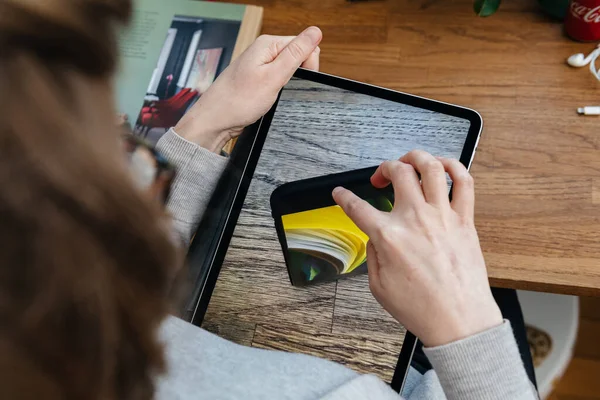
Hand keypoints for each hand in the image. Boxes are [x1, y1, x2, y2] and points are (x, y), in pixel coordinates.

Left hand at [175, 26, 321, 152]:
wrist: (216, 119)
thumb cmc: (238, 101)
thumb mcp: (274, 77)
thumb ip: (296, 53)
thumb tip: (315, 32)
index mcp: (268, 44)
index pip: (304, 44)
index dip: (308, 64)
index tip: (294, 80)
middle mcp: (264, 51)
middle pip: (298, 56)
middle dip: (298, 75)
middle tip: (282, 88)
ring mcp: (261, 65)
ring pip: (290, 70)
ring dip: (288, 84)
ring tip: (272, 93)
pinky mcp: (259, 78)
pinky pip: (279, 80)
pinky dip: (280, 90)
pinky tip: (270, 97)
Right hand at [332, 150, 501, 346]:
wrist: (459, 320)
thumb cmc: (422, 308)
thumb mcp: (378, 286)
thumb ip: (373, 254)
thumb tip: (375, 237)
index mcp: (389, 236)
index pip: (357, 206)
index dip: (344, 197)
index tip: (341, 194)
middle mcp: (415, 219)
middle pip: (397, 172)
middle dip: (383, 168)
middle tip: (380, 178)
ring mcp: (442, 216)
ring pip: (431, 167)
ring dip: (416, 157)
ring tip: (409, 162)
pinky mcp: (464, 220)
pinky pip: (464, 182)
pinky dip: (453, 167)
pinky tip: (443, 167)